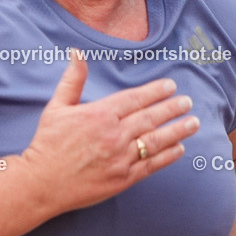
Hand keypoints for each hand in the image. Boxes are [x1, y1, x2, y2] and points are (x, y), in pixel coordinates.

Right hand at [18, 53, 196, 214]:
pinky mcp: (123, 179)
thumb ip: (72, 80)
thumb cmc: (47, 143)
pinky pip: (152, 165)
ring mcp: (121, 158)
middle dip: (172, 108)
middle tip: (188, 102)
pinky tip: (180, 148)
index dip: (155, 91)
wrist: (41, 183)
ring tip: (193, 123)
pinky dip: (168, 156)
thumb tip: (76, 52)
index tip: (170, 85)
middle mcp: (114, 134)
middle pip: (151, 117)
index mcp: (100, 114)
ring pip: (157, 140)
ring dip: (178, 130)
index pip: (135, 98)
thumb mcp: (56, 107)